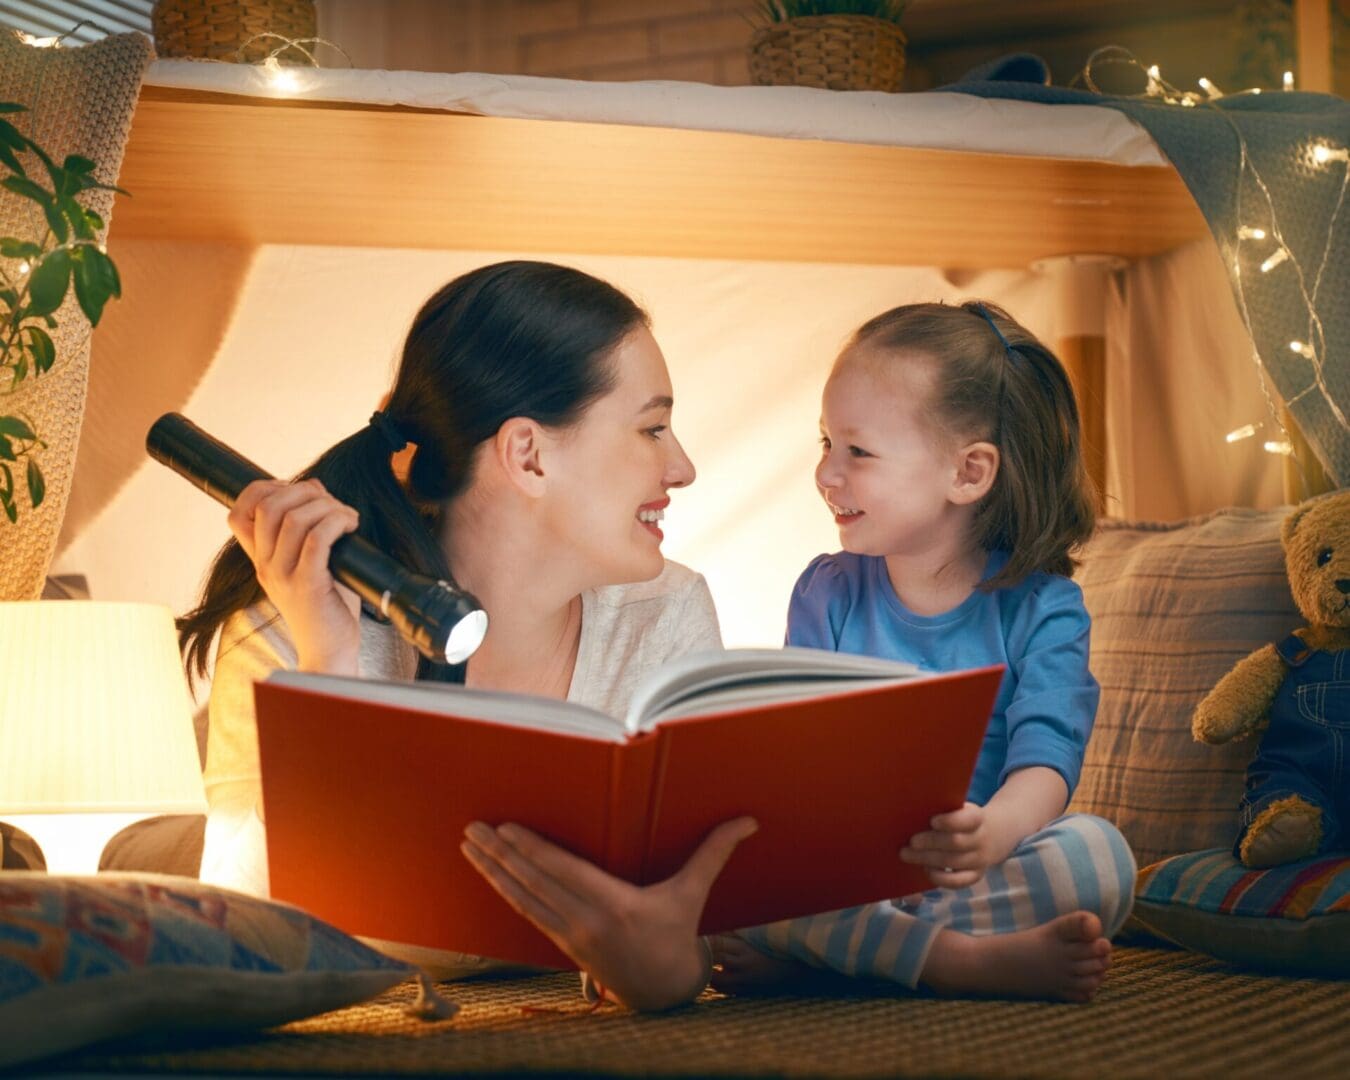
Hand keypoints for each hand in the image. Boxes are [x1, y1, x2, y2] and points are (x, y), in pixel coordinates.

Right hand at [228, 478, 361, 674]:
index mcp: (261, 560)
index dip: (262, 490)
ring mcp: (283, 576)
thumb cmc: (326, 605)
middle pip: (268, 507)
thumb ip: (308, 528)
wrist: (328, 652)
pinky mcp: (307, 586)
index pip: (238, 514)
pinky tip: (351, 526)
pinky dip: (336, 522)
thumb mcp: (310, 563)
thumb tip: (315, 487)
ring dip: (327, 506)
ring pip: (294, 519)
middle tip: (331, 504)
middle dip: (304, 492)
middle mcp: (265, 566)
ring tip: (347, 517)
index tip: (295, 491)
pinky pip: (316, 539)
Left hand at [461, 817, 757, 1010]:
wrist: (665, 994)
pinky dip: (503, 890)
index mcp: (616, 906)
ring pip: (521, 898)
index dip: (532, 850)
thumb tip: (748, 820)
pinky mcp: (561, 943)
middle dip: (499, 854)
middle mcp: (586, 922)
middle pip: (534, 883)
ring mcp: (569, 935)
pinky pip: (525, 912)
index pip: (565, 873)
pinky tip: (487, 872)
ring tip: (468, 844)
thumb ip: (714, 853)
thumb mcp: (694, 894)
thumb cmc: (679, 936)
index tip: (505, 829)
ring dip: (491, 870)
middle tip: (471, 827)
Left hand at [900, 802, 1000, 889]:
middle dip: (931, 842)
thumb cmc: (961, 818)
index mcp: (977, 818)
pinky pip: (958, 881)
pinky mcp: (975, 875)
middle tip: (911, 842)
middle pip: (956, 843)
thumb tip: (911, 810)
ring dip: (928, 859)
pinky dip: (940, 878)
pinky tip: (925, 870)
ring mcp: (980, 860)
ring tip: (907, 855)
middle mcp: (981, 839)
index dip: (950, 822)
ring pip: (953, 862)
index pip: (968, 819)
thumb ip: (941, 808)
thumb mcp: (957, 808)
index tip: (932, 821)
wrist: (992, 835)